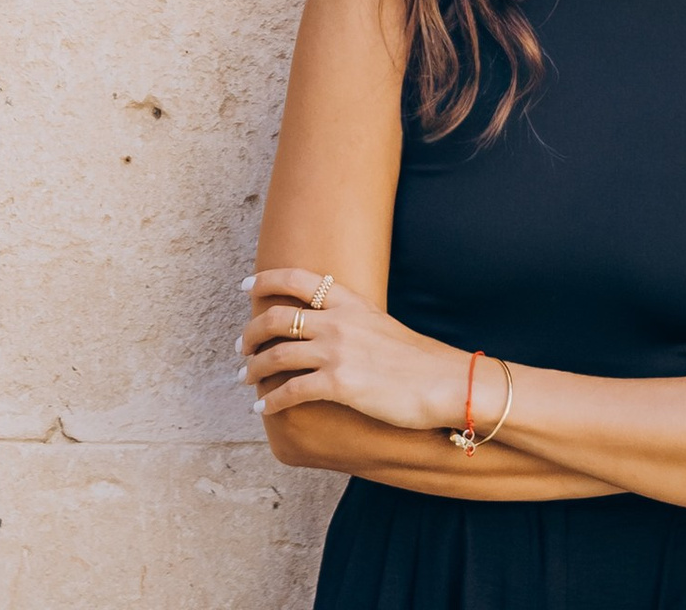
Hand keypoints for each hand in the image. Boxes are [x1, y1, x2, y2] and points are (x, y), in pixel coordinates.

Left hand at [242, 266, 467, 434]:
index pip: (296, 278)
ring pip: (277, 355)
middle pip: (276, 317)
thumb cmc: (417, 359)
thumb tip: (330, 326)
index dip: (265, 280)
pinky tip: (264, 408)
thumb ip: (352, 319)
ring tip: (246, 378)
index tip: (246, 287)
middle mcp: (337, 321)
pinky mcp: (339, 384)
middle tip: (242, 346)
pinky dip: (272, 400)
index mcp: (349, 300)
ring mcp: (336, 351)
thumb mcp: (381, 323)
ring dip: (255, 368)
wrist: (443, 382)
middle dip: (252, 333)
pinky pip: (292, 390)